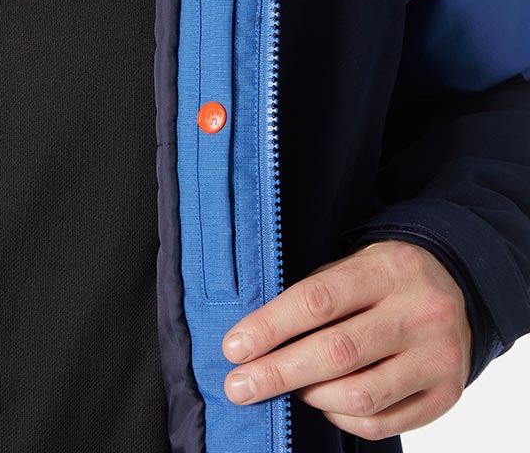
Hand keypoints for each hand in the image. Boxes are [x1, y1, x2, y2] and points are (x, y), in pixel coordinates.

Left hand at [222, 240, 472, 440]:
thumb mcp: (352, 267)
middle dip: (277, 373)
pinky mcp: (446, 392)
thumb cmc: (385, 278)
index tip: (234, 348)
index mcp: (388, 269)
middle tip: (238, 386)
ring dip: (310, 396)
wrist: (455, 287)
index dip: (271, 327)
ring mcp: (438, 355)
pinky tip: (326, 400)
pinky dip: (341, 416)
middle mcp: (420, 311)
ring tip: (290, 386)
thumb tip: (257, 341)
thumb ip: (313, 297)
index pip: (319, 300)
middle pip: (337, 352)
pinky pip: (382, 422)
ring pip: (359, 395)